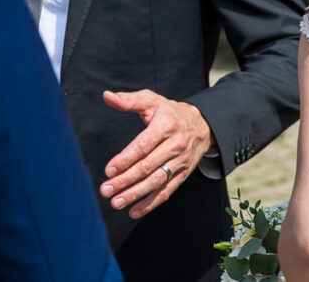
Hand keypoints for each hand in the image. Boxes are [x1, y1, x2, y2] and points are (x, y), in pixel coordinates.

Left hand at [99, 89, 215, 218]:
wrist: (203, 124)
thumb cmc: (170, 113)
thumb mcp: (152, 101)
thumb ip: (129, 100)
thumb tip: (107, 96)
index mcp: (166, 126)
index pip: (143, 146)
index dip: (125, 159)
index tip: (109, 170)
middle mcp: (176, 145)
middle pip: (148, 166)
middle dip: (125, 180)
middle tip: (105, 190)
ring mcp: (181, 161)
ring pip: (157, 181)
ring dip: (135, 194)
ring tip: (115, 202)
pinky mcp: (183, 174)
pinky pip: (167, 191)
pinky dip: (151, 203)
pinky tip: (134, 211)